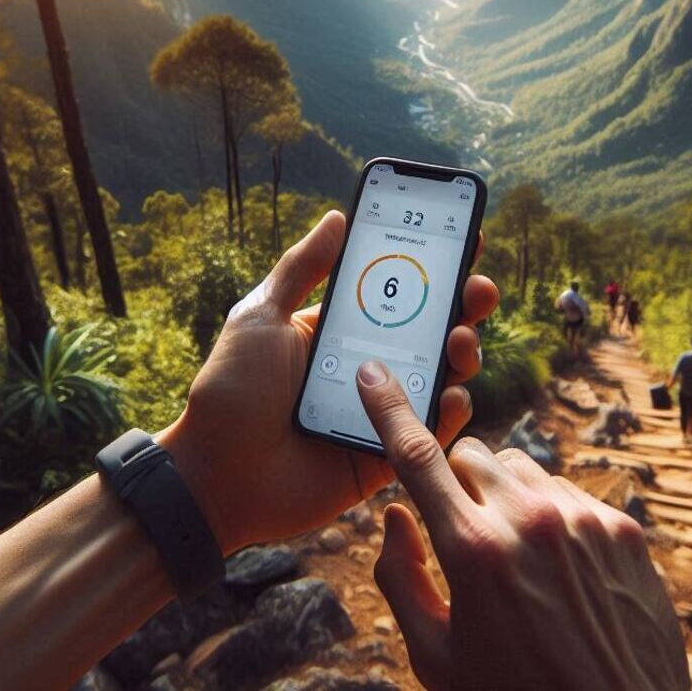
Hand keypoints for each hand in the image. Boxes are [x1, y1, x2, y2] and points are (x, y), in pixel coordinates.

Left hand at [159, 211, 498, 554]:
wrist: (213, 475)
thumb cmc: (230, 391)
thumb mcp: (261, 317)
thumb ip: (301, 269)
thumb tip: (337, 216)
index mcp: (341, 332)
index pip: (398, 294)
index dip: (435, 269)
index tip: (467, 241)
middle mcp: (368, 369)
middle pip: (432, 332)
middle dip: (463, 306)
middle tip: (478, 289)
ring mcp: (381, 413)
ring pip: (440, 378)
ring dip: (462, 353)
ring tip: (460, 339)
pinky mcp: (385, 456)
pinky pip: (428, 432)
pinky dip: (449, 413)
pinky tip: (453, 393)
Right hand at [356, 363, 688, 690]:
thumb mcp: (437, 658)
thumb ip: (400, 579)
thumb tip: (393, 517)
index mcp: (473, 551)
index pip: (416, 458)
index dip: (388, 410)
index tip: (372, 372)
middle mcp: (530, 520)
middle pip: (470, 453)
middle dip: (453, 480)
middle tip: (458, 528)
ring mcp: (583, 520)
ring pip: (520, 468)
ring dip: (502, 495)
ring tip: (513, 559)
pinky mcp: (623, 528)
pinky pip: (567, 492)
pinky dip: (549, 514)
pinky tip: (557, 568)